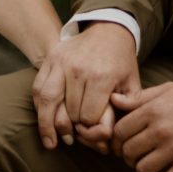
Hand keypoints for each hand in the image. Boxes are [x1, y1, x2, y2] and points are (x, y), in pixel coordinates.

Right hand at [33, 23, 138, 151]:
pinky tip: (44, 120)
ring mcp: (61, 63)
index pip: (88, 115)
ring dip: (47, 125)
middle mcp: (79, 70)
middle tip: (71, 140)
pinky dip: (39, 107)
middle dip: (70, 129)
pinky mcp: (50, 59)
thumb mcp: (133, 82)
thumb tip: (109, 125)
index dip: (89, 129)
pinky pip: (39, 88)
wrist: (108, 30)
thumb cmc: (121, 61)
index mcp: (101, 77)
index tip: (90, 132)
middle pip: (68, 111)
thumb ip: (129, 106)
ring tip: (50, 142)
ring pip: (48, 101)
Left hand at [111, 80, 172, 171]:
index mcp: (153, 110)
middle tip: (135, 155)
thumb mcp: (167, 90)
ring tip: (149, 165)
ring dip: (142, 171)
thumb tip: (114, 101)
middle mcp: (161, 131)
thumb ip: (139, 98)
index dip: (117, 139)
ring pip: (142, 170)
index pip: (120, 131)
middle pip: (128, 152)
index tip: (122, 143)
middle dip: (128, 156)